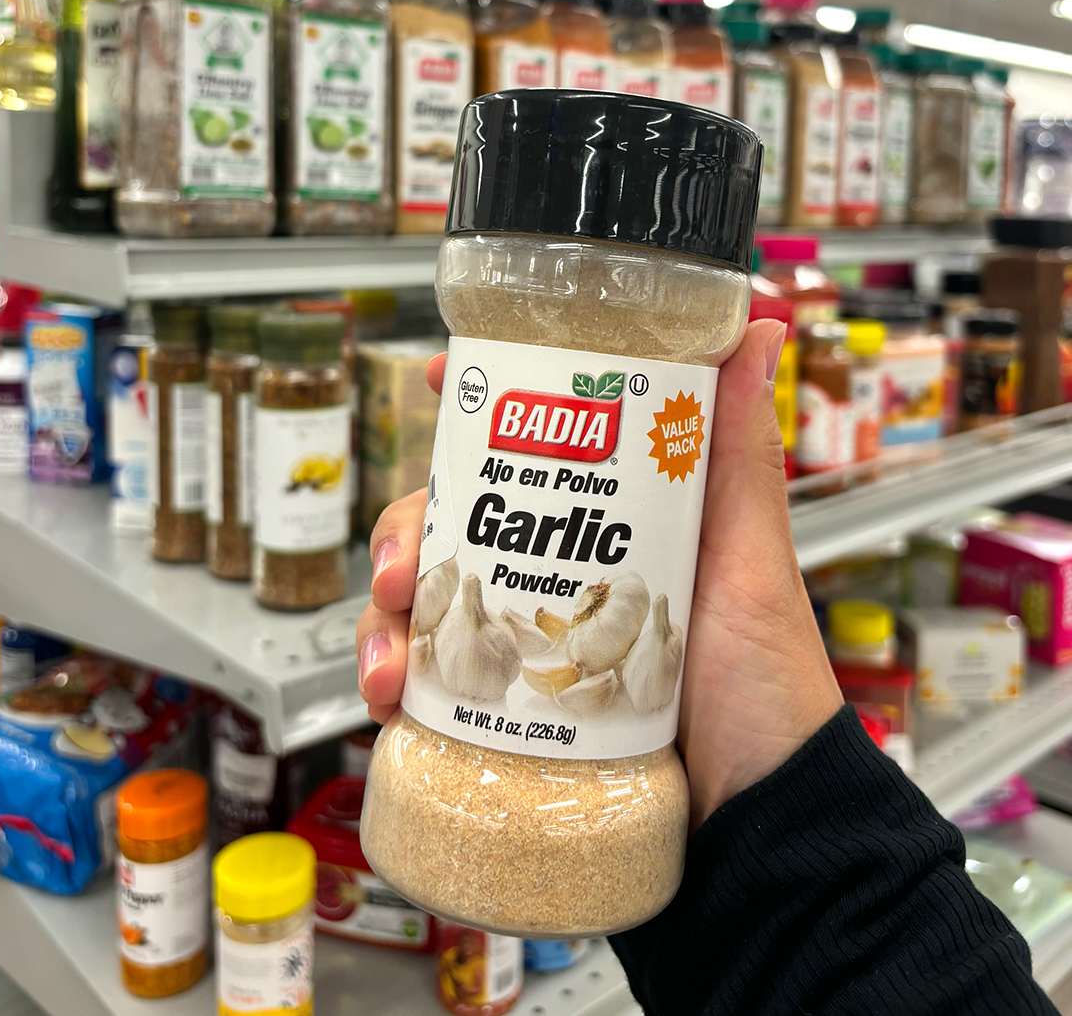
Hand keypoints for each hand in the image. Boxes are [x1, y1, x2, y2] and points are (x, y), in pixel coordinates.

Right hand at [356, 327, 841, 825]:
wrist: (758, 824)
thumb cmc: (765, 686)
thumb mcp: (750, 556)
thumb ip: (742, 449)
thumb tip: (762, 325)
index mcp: (613, 528)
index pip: (532, 450)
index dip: (477, 411)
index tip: (444, 378)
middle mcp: (562, 578)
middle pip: (456, 521)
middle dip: (406, 529)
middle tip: (403, 565)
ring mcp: (531, 646)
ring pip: (426, 599)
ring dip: (384, 614)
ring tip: (390, 653)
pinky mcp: (507, 713)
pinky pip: (428, 682)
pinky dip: (391, 682)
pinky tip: (390, 699)